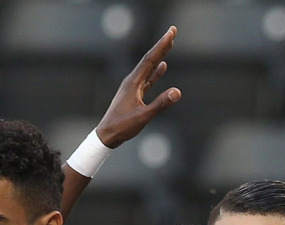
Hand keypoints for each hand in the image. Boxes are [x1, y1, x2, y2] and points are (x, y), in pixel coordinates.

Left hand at [95, 26, 181, 147]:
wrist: (107, 135)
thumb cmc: (122, 127)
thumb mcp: (144, 116)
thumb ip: (161, 104)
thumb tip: (177, 92)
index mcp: (133, 83)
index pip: (150, 59)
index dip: (162, 45)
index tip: (171, 32)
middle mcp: (132, 81)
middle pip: (149, 59)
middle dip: (162, 45)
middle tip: (173, 31)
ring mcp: (132, 87)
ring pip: (148, 67)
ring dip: (159, 55)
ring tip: (169, 44)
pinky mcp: (134, 94)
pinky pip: (147, 79)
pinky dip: (155, 72)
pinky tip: (162, 66)